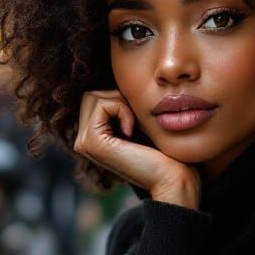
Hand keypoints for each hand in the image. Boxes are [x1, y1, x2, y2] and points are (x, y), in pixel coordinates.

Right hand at [74, 90, 200, 207]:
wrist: (172, 176)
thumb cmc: (163, 150)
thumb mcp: (138, 120)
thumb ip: (122, 104)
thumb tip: (116, 78)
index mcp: (92, 137)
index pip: (95, 96)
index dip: (120, 98)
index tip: (137, 122)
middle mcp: (82, 141)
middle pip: (91, 94)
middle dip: (118, 98)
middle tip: (135, 122)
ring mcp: (83, 143)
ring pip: (94, 96)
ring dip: (121, 103)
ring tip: (134, 127)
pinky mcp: (90, 143)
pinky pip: (102, 105)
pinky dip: (122, 110)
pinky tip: (132, 131)